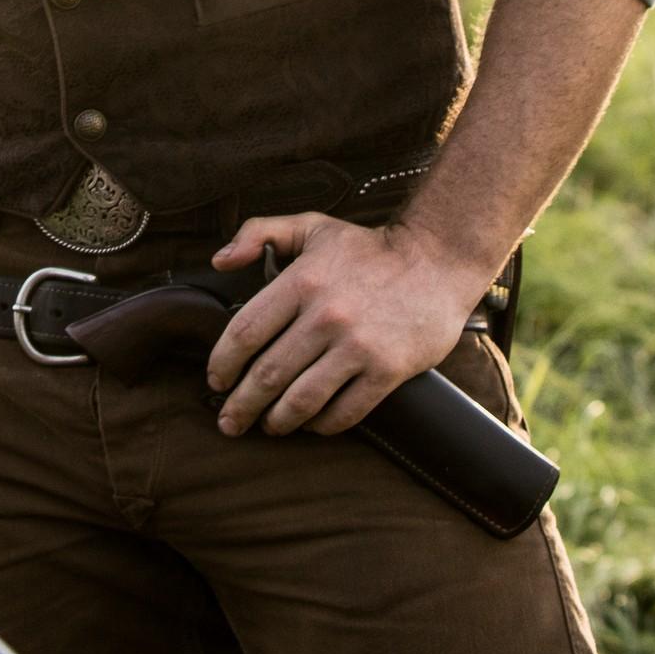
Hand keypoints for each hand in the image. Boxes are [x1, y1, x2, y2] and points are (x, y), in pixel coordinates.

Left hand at [204, 214, 491, 437]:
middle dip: (242, 405)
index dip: (223, 363)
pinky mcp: (387, 370)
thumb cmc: (369, 248)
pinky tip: (312, 424)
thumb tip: (219, 260)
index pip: (245, 332)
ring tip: (269, 427)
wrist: (438, 260)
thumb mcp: (312, 226)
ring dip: (278, 421)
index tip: (216, 381)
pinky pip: (345, 411)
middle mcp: (326, 315)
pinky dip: (322, 425)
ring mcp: (358, 346)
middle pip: (268, 374)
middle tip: (230, 422)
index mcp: (302, 281)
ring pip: (302, 399)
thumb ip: (259, 233)